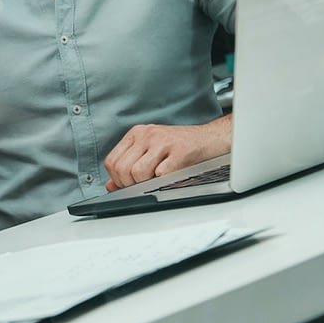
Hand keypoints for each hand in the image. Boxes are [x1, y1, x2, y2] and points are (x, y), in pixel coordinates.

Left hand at [102, 117, 230, 190]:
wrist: (212, 138)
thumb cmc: (182, 147)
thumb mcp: (151, 152)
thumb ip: (130, 166)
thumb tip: (111, 186)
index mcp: (137, 134)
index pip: (112, 161)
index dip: (117, 180)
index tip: (128, 186)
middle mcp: (147, 135)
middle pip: (122, 168)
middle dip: (129, 185)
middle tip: (142, 188)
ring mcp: (163, 142)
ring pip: (137, 172)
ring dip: (145, 185)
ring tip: (157, 182)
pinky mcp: (180, 151)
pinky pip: (161, 174)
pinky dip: (163, 182)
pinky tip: (170, 178)